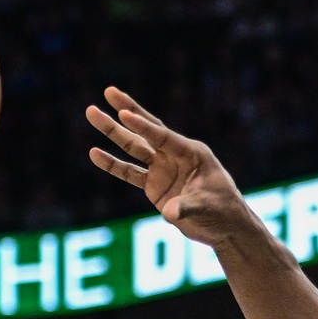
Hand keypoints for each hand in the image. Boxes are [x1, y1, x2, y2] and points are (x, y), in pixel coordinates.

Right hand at [86, 87, 254, 247]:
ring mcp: (163, 169)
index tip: (124, 114)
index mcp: (192, 153)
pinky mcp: (155, 186)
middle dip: (127, 111)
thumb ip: (186, 207)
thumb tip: (168, 213)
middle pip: (147, 130)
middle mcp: (176, 156)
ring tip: (91, 112)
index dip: (143, 126)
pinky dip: (113, 164)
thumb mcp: (207, 207)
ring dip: (113, 132)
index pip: (163, 136)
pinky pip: (130, 173)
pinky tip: (94, 153)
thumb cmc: (223, 210)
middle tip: (108, 91)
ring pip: (134, 147)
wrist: (225, 227)